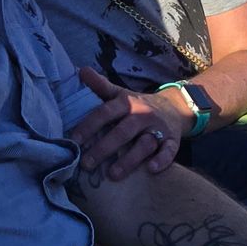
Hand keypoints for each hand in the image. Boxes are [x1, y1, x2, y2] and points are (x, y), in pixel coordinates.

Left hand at [70, 67, 187, 178]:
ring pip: (144, 144)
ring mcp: (158, 128)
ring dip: (128, 160)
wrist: (173, 108)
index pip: (105, 113)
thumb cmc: (138, 105)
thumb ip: (101, 86)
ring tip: (112, 175)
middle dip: (104, 148)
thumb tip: (81, 70)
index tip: (73, 141)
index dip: (89, 126)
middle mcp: (142, 114)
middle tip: (87, 164)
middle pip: (122, 132)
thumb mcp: (120, 94)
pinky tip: (151, 170)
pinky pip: (169, 151)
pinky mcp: (172, 140)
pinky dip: (162, 160)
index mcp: (127, 103)